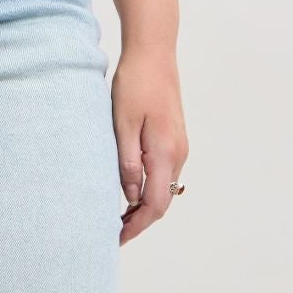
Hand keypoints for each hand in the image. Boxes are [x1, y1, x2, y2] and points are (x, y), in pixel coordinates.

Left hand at [111, 45, 187, 244]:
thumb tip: (130, 197)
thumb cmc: (134, 84)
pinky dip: (149, 189)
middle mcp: (179, 154)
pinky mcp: (175, 140)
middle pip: (162, 202)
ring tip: (116, 217)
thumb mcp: (122, 124)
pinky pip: (164, 174)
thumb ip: (127, 163)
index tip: (115, 239)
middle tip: (112, 234)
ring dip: (143, 206)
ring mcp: (180, 147)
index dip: (136, 226)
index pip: (155, 205)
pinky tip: (129, 190)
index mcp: (166, 153)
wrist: (154, 54)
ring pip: (164, 189)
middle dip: (139, 221)